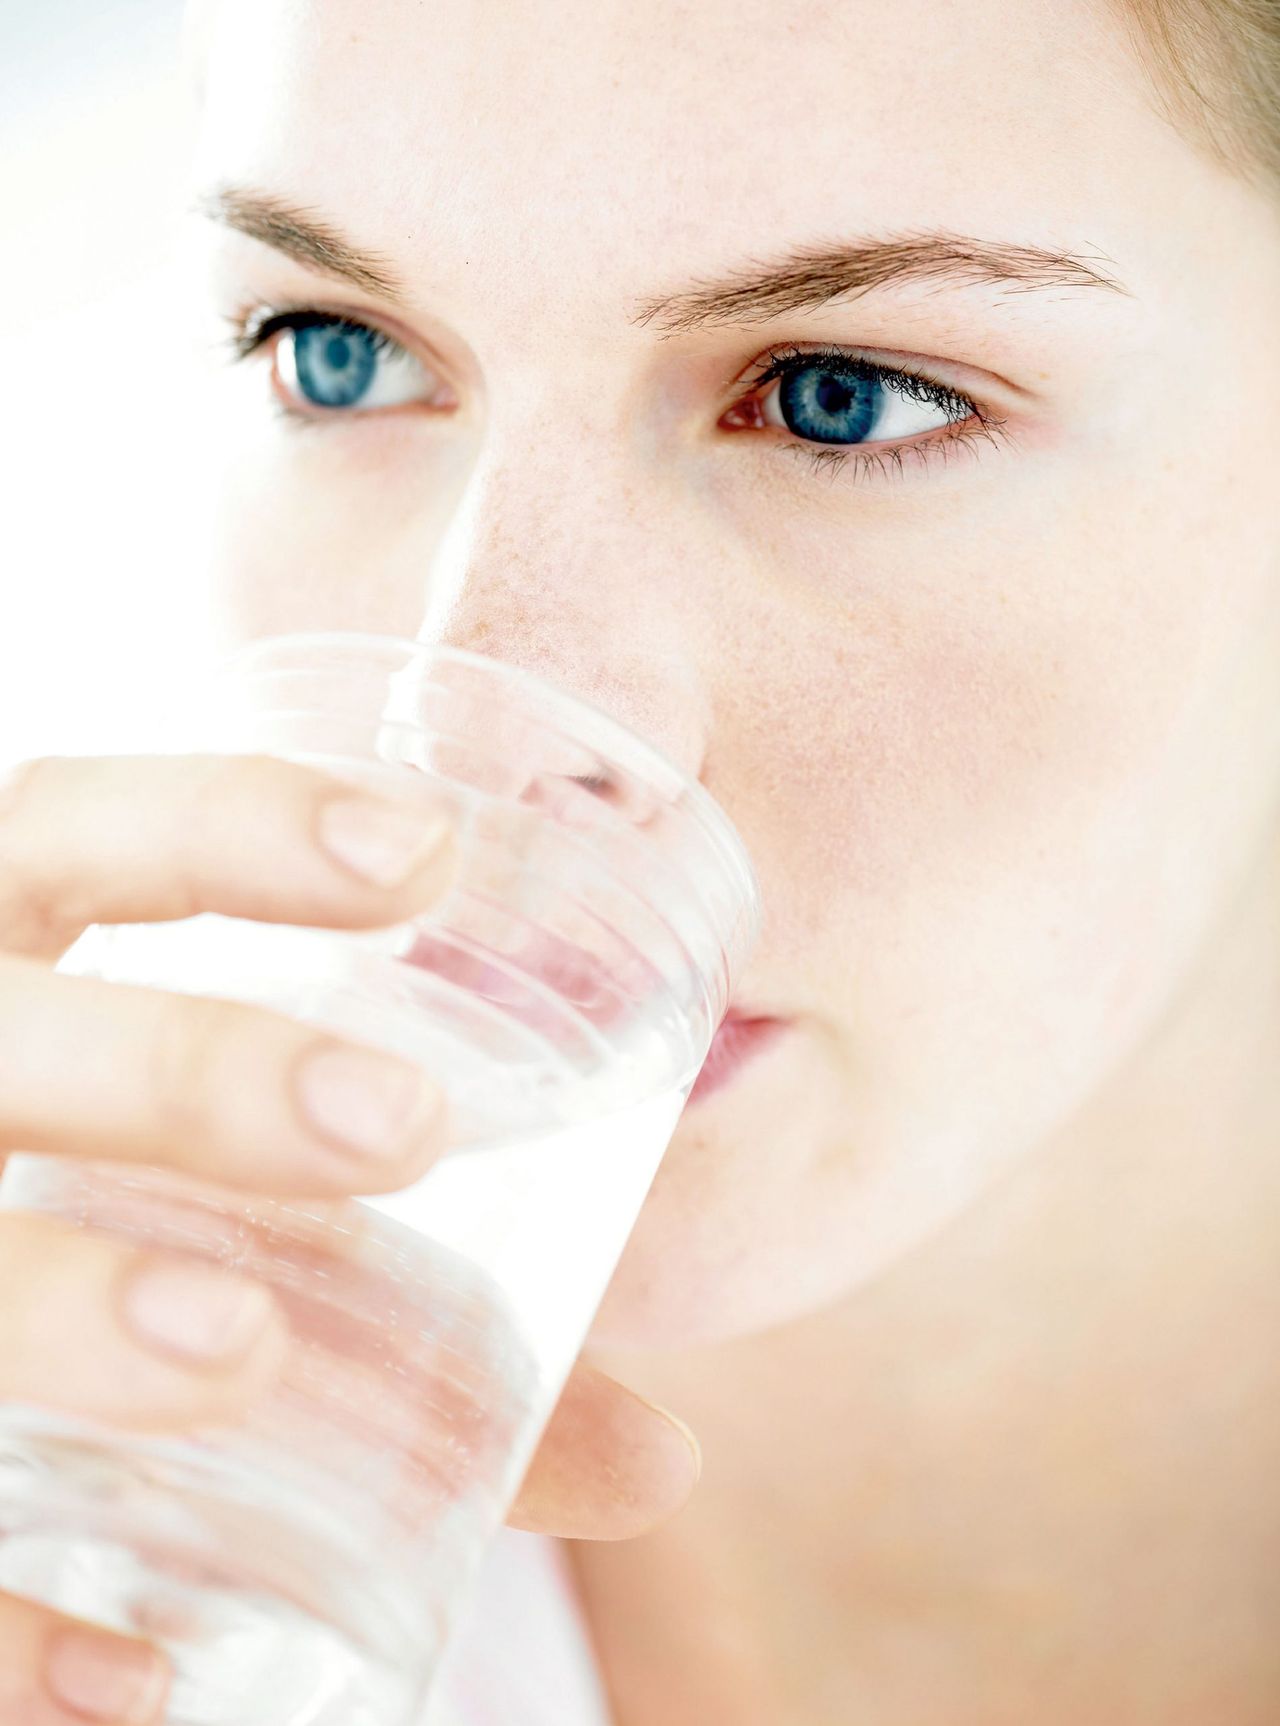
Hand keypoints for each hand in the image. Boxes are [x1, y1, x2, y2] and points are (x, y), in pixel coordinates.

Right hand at [0, 752, 699, 1722]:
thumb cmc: (121, 1265)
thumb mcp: (238, 1251)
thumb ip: (426, 1328)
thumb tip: (669, 1456)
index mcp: (12, 982)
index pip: (83, 833)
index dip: (230, 818)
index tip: (424, 850)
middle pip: (1, 1030)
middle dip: (184, 1065)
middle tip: (401, 1123)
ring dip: (72, 1300)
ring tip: (243, 1348)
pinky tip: (138, 1685)